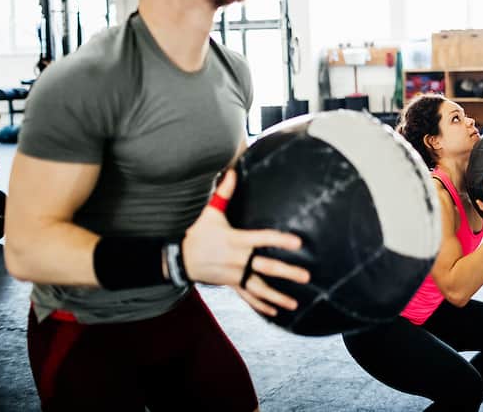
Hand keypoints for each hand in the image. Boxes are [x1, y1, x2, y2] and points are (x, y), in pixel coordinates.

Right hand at [182, 170, 310, 316]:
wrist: (176, 258)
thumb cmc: (195, 232)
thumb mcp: (209, 213)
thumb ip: (223, 193)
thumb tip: (232, 171)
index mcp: (236, 241)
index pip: (263, 239)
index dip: (280, 240)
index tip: (298, 243)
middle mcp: (237, 260)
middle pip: (266, 267)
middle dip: (287, 272)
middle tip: (306, 276)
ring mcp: (233, 275)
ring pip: (259, 287)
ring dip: (277, 296)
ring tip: (295, 302)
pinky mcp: (229, 284)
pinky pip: (247, 297)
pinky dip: (261, 305)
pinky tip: (275, 312)